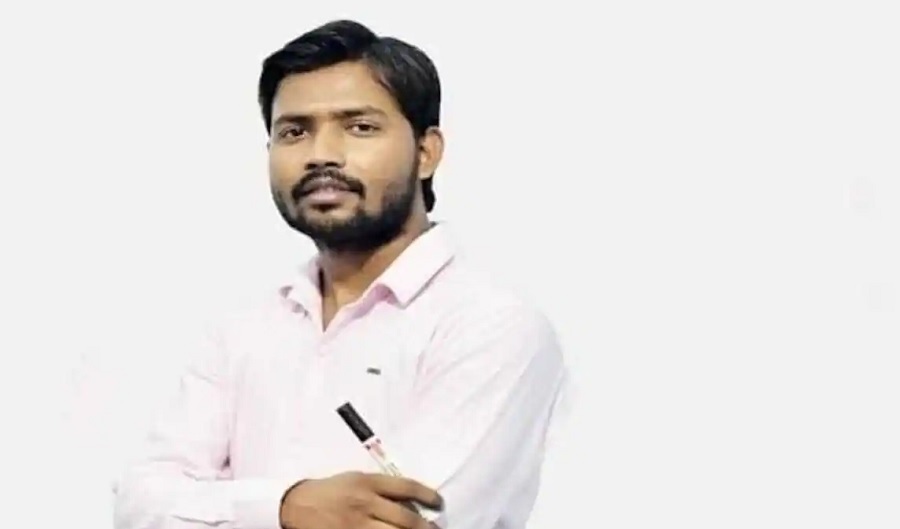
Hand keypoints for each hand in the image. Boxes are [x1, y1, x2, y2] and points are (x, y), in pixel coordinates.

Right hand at [279, 471, 442, 528]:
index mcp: (368, 483)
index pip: (407, 488)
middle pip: (406, 519)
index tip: (439, 503)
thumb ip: (382, 488)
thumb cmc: (332, 490)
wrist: (298, 505)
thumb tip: (412, 503)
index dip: (428, 496)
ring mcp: (357, 525)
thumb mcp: (356, 479)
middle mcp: (365, 503)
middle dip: (426, 528)